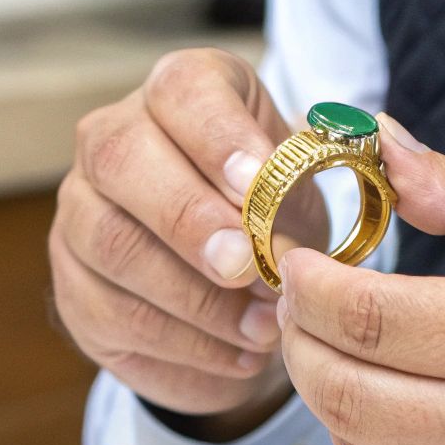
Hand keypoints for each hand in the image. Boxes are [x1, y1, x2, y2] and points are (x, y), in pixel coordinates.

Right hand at [49, 48, 328, 439]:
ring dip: (194, 295)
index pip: (179, 90)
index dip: (216, 136)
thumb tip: (370, 188)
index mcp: (177, 95)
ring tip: (264, 327)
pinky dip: (185, 344)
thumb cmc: (275, 215)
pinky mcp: (74, 289)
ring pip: (112, 246)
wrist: (236, 288)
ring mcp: (79, 216)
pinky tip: (239, 355)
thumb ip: (350, 174)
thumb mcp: (316, 186)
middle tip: (248, 265)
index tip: (259, 182)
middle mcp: (110, 142)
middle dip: (189, 217)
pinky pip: (114, 315)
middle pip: (121, 161)